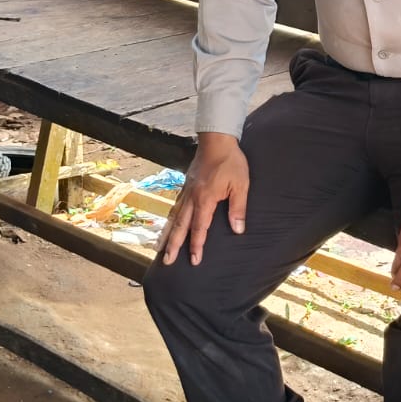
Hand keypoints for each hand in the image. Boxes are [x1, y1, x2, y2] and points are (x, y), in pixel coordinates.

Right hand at [159, 132, 249, 266]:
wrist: (217, 140)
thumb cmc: (230, 162)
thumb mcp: (240, 185)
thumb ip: (238, 208)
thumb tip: (237, 230)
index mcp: (205, 199)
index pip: (199, 228)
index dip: (196, 246)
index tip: (194, 260)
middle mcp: (191, 197)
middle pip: (180, 226)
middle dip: (174, 245)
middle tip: (167, 262)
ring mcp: (186, 191)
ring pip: (174, 216)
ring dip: (167, 234)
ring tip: (160, 248)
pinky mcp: (186, 185)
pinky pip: (176, 206)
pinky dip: (170, 218)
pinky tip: (169, 224)